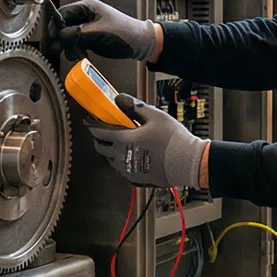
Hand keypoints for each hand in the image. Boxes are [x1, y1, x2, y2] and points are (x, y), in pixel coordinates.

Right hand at [54, 0, 159, 62]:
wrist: (140, 44)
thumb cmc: (125, 33)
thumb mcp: (99, 32)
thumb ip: (78, 33)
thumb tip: (61, 35)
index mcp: (88, 7)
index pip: (64, 12)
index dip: (56, 24)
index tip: (52, 36)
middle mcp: (86, 16)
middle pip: (65, 25)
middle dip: (61, 38)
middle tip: (57, 48)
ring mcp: (88, 27)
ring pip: (70, 36)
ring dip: (69, 46)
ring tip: (74, 54)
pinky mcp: (91, 38)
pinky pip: (77, 43)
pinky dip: (76, 50)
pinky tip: (80, 55)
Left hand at [91, 96, 207, 190]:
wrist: (188, 163)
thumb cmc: (173, 139)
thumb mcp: (155, 116)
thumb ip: (134, 107)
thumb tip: (119, 99)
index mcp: (124, 140)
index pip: (100, 133)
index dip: (92, 125)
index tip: (88, 121)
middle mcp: (122, 157)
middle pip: (101, 148)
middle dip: (98, 139)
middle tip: (101, 132)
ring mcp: (129, 170)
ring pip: (110, 160)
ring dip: (109, 151)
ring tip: (117, 143)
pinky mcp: (137, 178)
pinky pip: (122, 169)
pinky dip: (121, 161)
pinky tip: (130, 155)